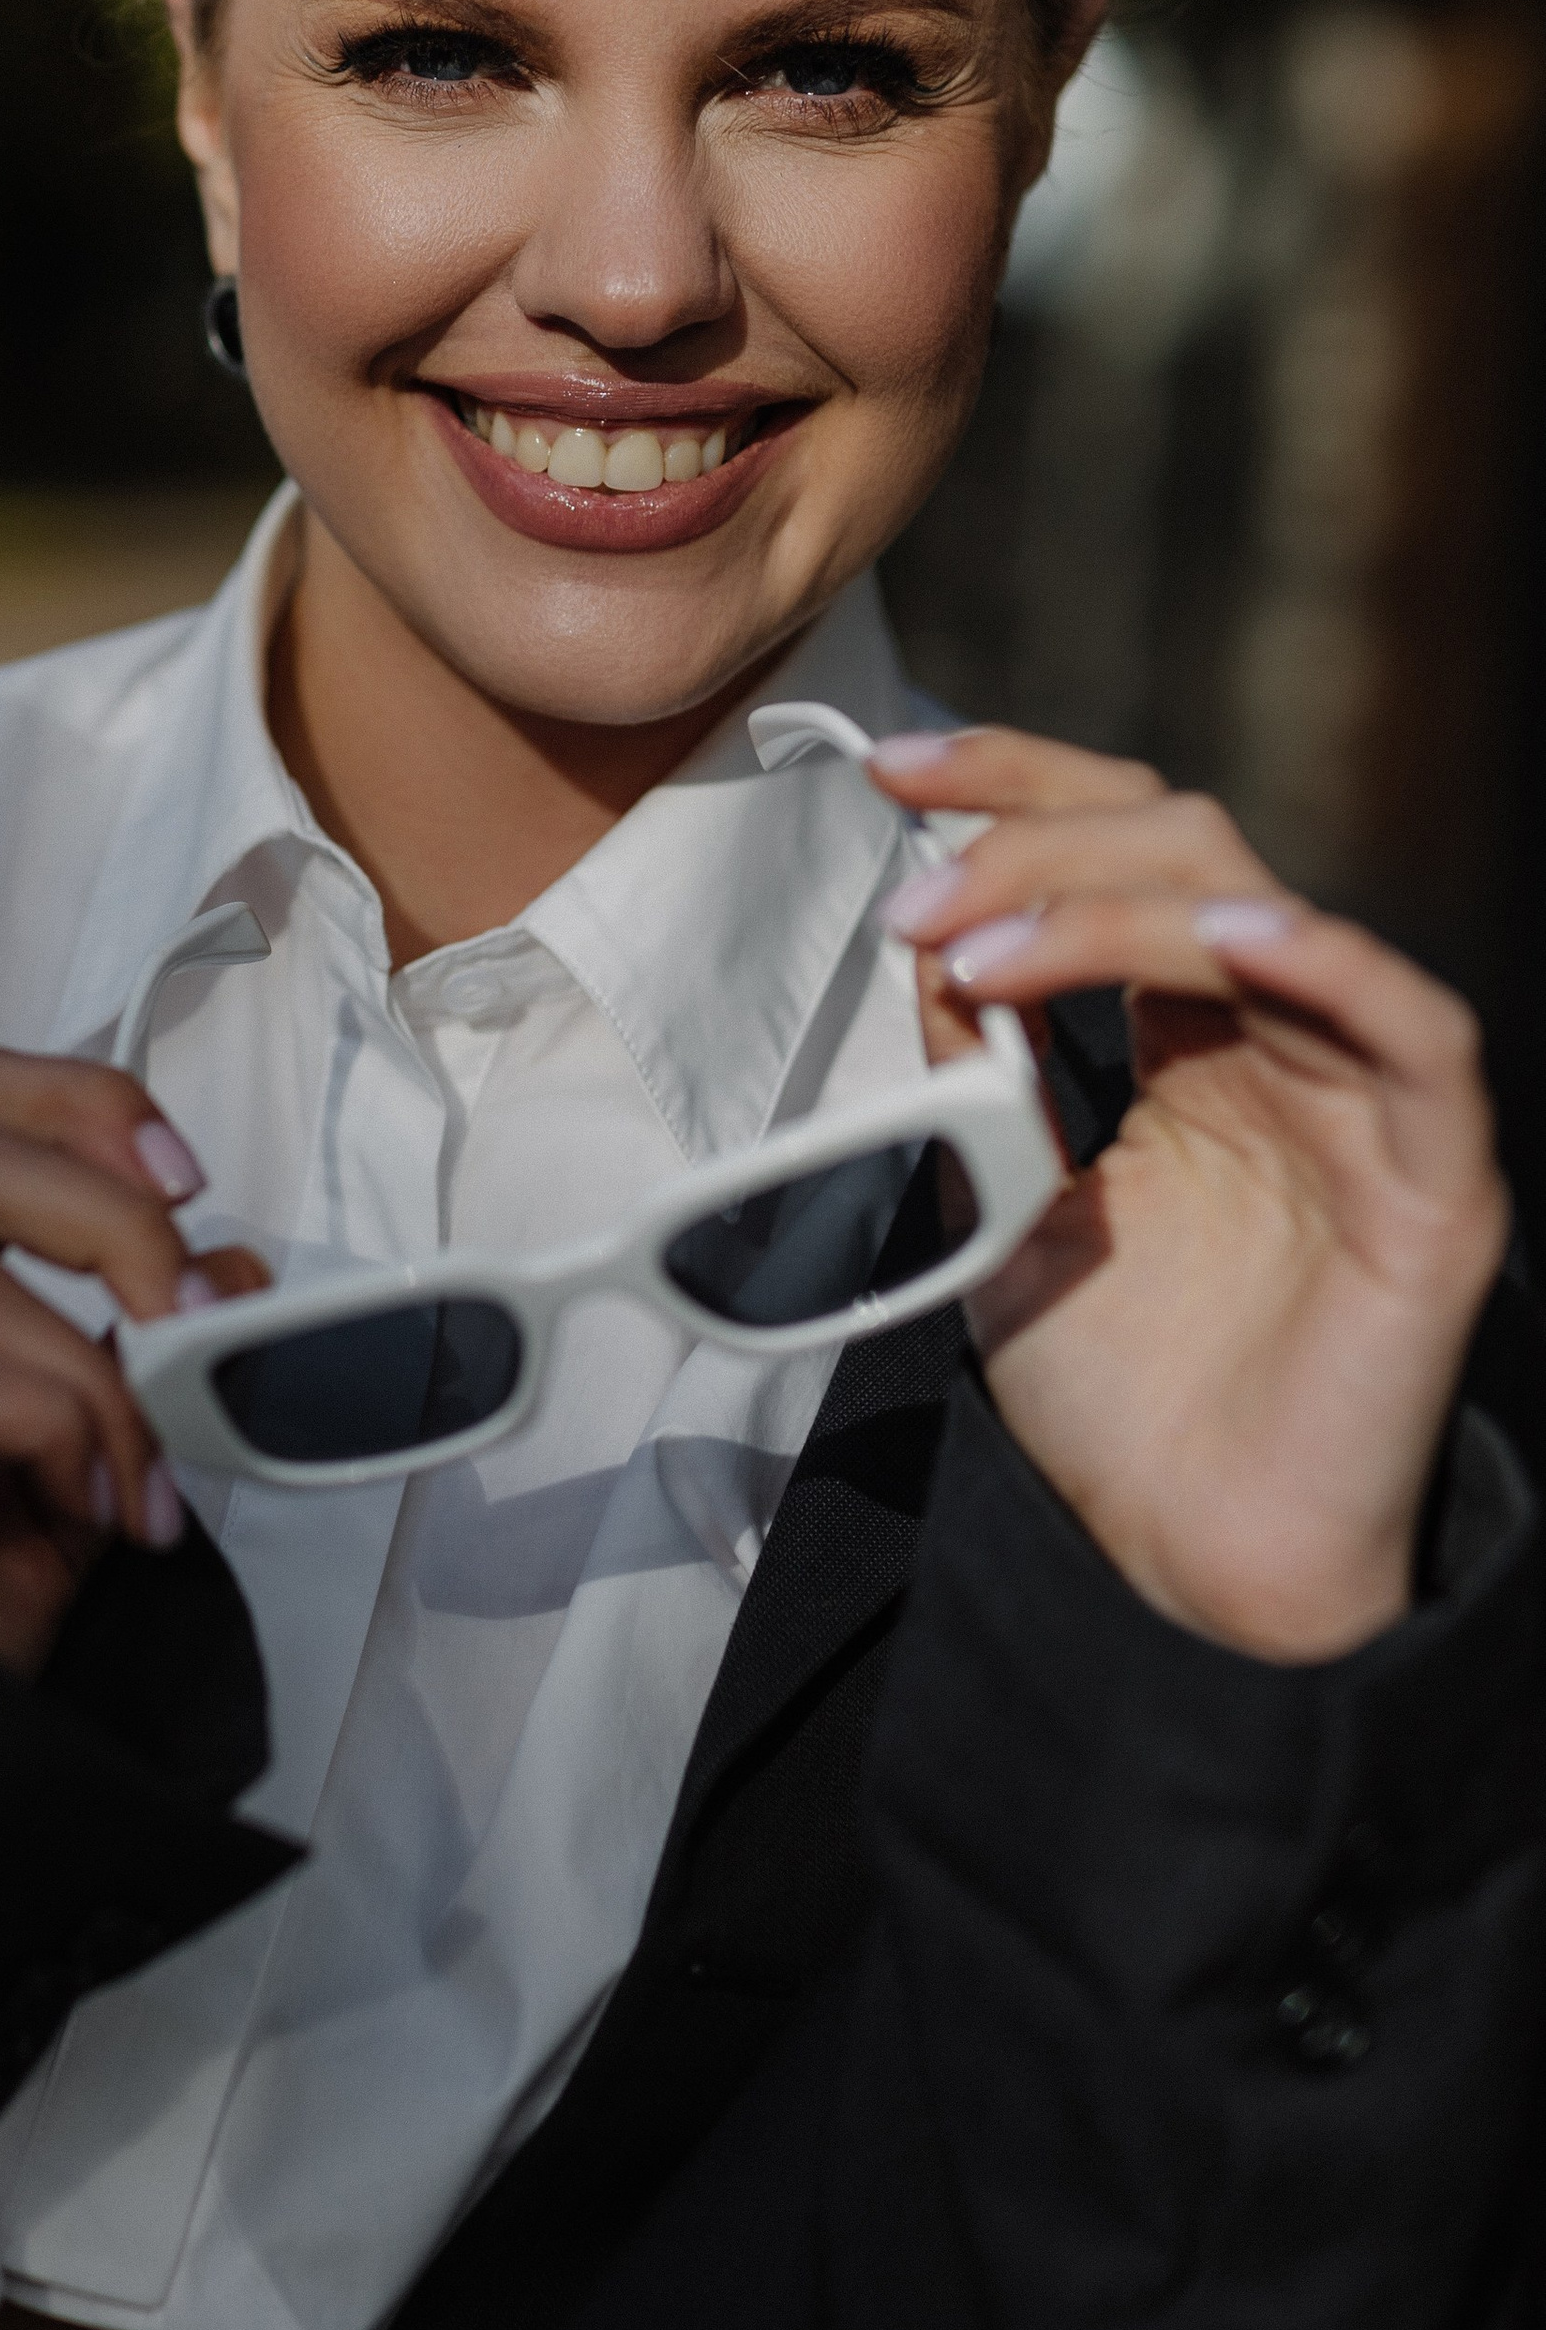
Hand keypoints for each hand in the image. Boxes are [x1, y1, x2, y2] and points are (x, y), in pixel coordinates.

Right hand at [0, 1050, 264, 1678]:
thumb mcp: (85, 1465)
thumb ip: (147, 1365)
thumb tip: (234, 1275)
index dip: (82, 1106)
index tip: (181, 1173)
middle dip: (114, 1222)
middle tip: (189, 1320)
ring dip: (94, 1371)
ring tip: (134, 1476)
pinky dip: (49, 1426)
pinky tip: (82, 1508)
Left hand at [870, 728, 1509, 1662]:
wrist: (1186, 1557)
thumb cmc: (1119, 1395)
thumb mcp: (1010, 1200)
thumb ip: (982, 1075)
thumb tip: (932, 942)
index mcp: (1197, 1036)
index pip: (1123, 849)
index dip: (1017, 788)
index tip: (893, 772)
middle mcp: (1284, 1041)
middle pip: (1188, 843)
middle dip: (1036, 839)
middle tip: (917, 896)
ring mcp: (1366, 1098)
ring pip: (1263, 914)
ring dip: (1113, 904)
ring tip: (983, 947)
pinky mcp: (1435, 1180)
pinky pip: (1414, 1031)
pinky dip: (1323, 962)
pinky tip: (1227, 937)